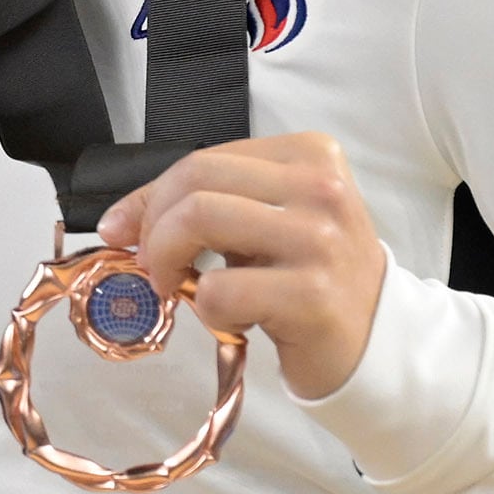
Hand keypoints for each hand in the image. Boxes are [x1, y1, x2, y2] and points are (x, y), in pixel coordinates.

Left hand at [94, 132, 384, 399]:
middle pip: (196, 183)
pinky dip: (209, 310)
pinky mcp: (313, 296)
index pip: (203, 160)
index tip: (125, 229)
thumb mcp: (264, 221)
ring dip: (169, 262)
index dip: (150, 196)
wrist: (376, 338)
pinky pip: (221, 290)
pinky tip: (235, 319)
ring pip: (201, 221)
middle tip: (153, 264)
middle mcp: (321, 188)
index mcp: (310, 155)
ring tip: (181, 289)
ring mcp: (321, 240)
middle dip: (153, 226)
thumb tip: (117, 222)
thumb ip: (203, 205)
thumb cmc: (310, 274)